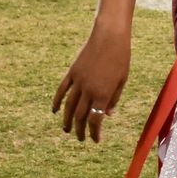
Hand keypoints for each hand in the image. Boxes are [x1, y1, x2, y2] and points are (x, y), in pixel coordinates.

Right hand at [53, 25, 131, 142]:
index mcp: (103, 94)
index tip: (95, 140)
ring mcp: (78, 81)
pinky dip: (56, 102)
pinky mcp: (72, 73)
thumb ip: (114, 99)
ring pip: (69, 106)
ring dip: (67, 120)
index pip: (96, 120)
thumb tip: (107, 115)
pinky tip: (54, 111)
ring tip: (66, 130)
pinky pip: (61, 90)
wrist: (109, 37)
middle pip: (81, 116)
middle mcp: (89, 90)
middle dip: (80, 130)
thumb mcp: (122, 80)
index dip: (94, 133)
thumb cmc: (120, 58)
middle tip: (80, 139)